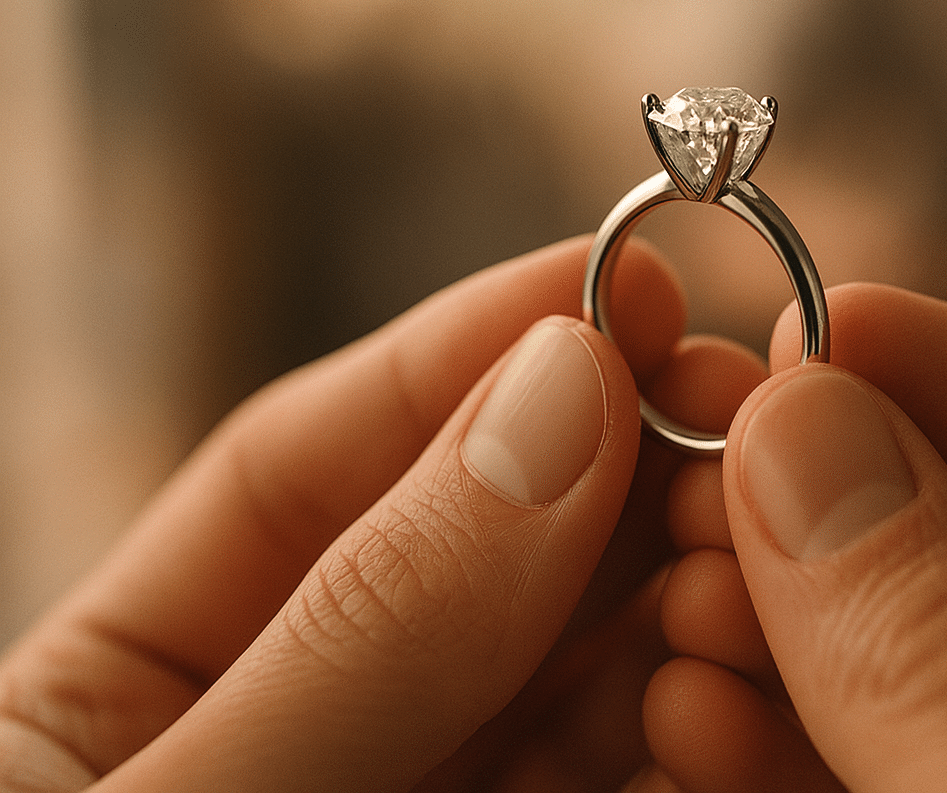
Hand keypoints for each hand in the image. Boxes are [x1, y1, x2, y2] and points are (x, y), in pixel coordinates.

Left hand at [0, 236, 764, 791]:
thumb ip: (368, 623)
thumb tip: (558, 391)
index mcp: (120, 706)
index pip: (297, 471)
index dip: (465, 354)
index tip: (622, 276)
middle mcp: (291, 737)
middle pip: (470, 558)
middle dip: (610, 471)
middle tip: (734, 409)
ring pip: (569, 670)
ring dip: (678, 589)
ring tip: (754, 544)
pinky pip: (620, 779)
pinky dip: (689, 723)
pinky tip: (727, 675)